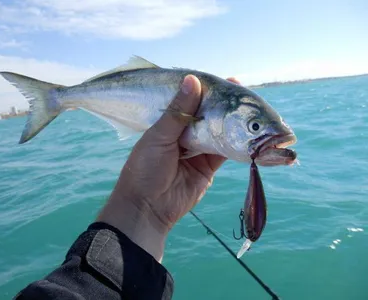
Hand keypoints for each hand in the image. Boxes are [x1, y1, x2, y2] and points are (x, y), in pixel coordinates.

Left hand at [97, 75, 239, 261]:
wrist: (147, 207)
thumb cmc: (145, 168)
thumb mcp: (159, 136)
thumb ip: (178, 112)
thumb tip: (193, 79)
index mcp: (170, 123)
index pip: (194, 102)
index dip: (210, 92)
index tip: (229, 82)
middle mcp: (187, 134)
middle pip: (211, 116)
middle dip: (228, 107)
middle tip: (245, 94)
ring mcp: (199, 150)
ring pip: (222, 133)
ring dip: (236, 125)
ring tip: (253, 112)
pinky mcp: (209, 166)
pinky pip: (227, 153)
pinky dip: (239, 146)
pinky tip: (250, 137)